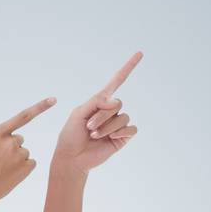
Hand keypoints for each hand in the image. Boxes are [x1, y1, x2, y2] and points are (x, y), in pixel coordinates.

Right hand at [0, 95, 57, 206]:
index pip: (22, 116)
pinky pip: (30, 163)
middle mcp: (11, 142)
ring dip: (15, 158)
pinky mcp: (26, 168)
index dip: (40, 107)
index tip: (54, 100)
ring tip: (0, 169)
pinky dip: (22, 168)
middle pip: (18, 139)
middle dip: (10, 146)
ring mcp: (19, 155)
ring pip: (23, 152)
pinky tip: (9, 174)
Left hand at [52, 52, 141, 174]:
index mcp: (100, 101)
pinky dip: (120, 132)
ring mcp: (118, 124)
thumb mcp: (79, 112)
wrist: (73, 158)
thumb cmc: (71, 135)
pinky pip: (131, 128)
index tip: (139, 53)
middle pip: (117, 103)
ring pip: (122, 117)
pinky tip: (111, 138)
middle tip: (89, 127)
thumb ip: (96, 102)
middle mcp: (111, 111)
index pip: (117, 81)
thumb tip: (116, 102)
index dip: (128, 67)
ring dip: (107, 127)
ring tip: (95, 135)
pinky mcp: (122, 137)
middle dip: (102, 115)